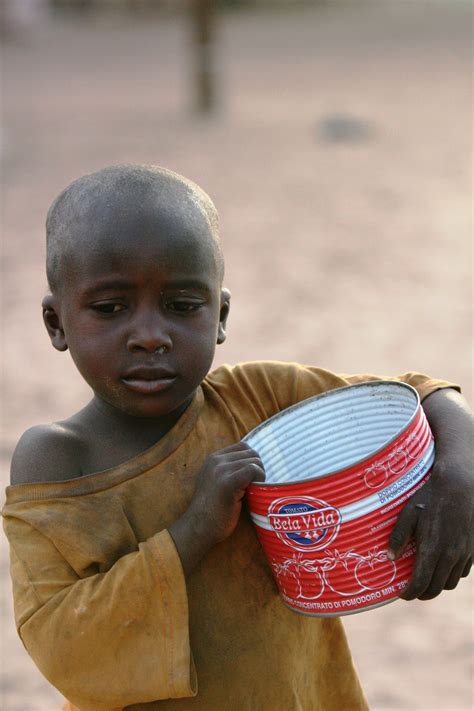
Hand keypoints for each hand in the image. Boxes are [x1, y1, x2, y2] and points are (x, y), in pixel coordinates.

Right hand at [169, 442, 264, 574]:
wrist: (199, 528)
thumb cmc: (212, 510)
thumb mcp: (216, 482)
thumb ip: (228, 470)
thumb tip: (253, 462)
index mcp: (213, 458)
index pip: (243, 446)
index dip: (251, 461)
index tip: (250, 477)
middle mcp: (216, 460)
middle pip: (251, 453)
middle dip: (258, 469)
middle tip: (253, 486)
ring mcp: (221, 470)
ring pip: (254, 461)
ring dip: (260, 476)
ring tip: (252, 491)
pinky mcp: (228, 482)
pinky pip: (253, 470)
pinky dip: (259, 479)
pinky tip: (253, 492)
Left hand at [388, 451, 472, 600]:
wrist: (459, 487)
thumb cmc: (430, 498)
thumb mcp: (409, 514)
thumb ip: (398, 536)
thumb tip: (390, 557)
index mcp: (433, 549)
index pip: (421, 583)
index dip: (410, 593)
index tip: (401, 594)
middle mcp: (451, 555)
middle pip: (436, 588)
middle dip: (422, 594)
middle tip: (411, 590)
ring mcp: (464, 553)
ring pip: (450, 582)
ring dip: (437, 585)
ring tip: (425, 579)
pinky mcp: (472, 549)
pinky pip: (462, 572)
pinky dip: (450, 575)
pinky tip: (441, 566)